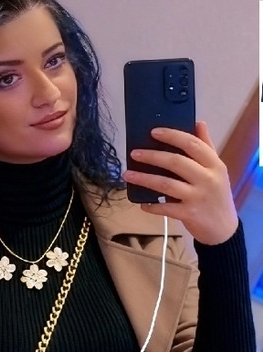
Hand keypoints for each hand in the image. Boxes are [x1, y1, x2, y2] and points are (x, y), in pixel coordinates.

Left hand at [122, 122, 237, 244]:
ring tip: (127, 175)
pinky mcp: (189, 214)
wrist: (224, 228)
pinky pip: (165, 208)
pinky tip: (141, 203)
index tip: (153, 131)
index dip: (172, 136)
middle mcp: (207, 179)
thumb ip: (206, 147)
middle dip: (152, 156)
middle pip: (175, 162)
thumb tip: (199, 122)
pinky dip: (151, 205)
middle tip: (134, 154)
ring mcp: (198, 197)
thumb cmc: (216, 195)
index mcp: (214, 164)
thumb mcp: (217, 170)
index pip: (192, 144)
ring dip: (144, 178)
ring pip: (166, 184)